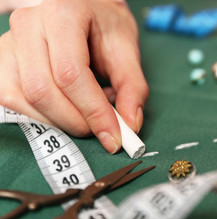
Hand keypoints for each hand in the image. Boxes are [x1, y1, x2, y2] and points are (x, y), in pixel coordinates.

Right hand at [0, 0, 148, 153]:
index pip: (71, 74)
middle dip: (77, 121)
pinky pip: (13, 102)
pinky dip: (43, 117)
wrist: (82, 11)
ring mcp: (9, 44)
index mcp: (63, 15)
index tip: (114, 137)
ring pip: (25, 100)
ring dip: (61, 121)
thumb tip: (130, 124)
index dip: (93, 112)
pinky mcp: (2, 63)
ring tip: (87, 108)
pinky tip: (65, 108)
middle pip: (43, 90)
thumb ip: (132, 88)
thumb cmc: (103, 29)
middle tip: (102, 128)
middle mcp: (28, 26)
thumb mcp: (126, 51)